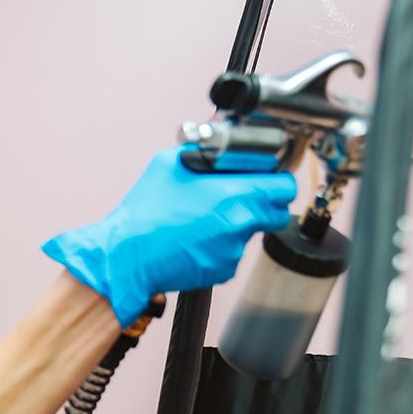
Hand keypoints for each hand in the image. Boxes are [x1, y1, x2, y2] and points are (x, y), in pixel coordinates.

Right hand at [41, 144, 295, 326]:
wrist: (127, 257)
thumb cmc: (145, 211)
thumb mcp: (169, 162)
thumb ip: (201, 149)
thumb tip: (213, 142)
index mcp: (236, 193)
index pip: (286, 187)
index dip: (278, 181)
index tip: (268, 180)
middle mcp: (242, 224)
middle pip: (277, 213)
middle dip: (262, 205)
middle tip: (237, 199)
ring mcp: (233, 251)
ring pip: (250, 234)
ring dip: (236, 226)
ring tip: (202, 221)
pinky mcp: (223, 271)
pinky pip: (231, 254)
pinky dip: (219, 247)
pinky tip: (194, 240)